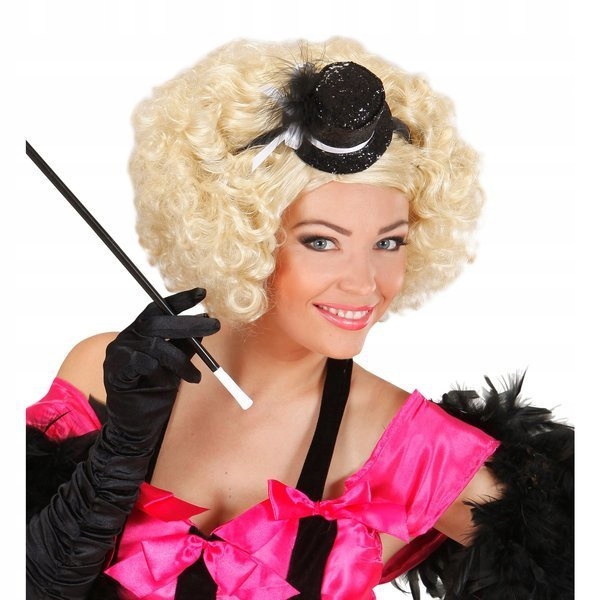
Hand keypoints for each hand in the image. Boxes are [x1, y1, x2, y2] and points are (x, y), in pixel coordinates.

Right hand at [103, 287, 219, 448]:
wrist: (138, 426)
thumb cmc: (156, 393)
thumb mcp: (177, 365)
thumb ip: (187, 345)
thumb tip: (205, 323)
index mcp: (141, 332)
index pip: (159, 308)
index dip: (180, 300)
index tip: (203, 293)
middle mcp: (128, 337)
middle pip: (158, 322)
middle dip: (189, 323)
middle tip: (215, 326)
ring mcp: (119, 353)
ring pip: (155, 344)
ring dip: (180, 359)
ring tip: (195, 377)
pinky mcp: (115, 371)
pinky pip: (142, 363)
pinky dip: (160, 371)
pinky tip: (168, 382)